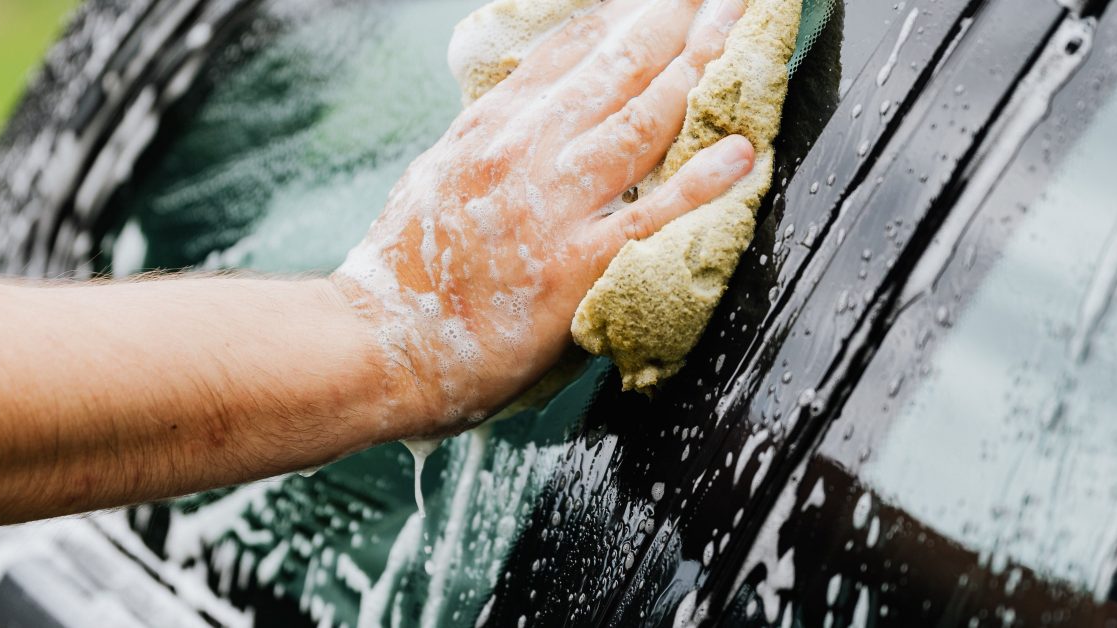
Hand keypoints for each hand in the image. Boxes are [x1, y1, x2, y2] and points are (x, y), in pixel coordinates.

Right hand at [333, 0, 752, 436]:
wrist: (375, 346)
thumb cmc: (406, 272)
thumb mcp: (440, 175)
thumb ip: (493, 138)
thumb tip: (537, 110)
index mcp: (489, 127)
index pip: (571, 48)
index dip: (627, 12)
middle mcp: (520, 151)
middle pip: (617, 66)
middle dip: (679, 18)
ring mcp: (548, 206)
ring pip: (640, 120)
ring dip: (701, 69)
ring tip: (740, 30)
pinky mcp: (572, 267)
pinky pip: (649, 215)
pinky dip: (700, 181)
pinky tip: (740, 152)